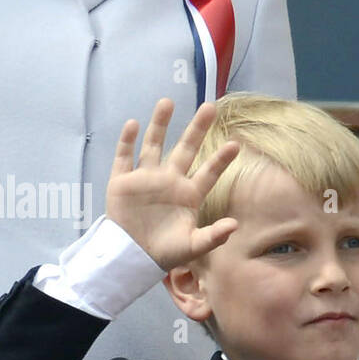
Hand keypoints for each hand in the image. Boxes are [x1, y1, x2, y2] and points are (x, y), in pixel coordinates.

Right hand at [105, 98, 240, 270]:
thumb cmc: (165, 253)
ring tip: (168, 102)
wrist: (132, 257)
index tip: (236, 144)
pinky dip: (127, 141)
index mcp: (188, 195)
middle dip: (197, 129)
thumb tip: (235, 225)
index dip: (221, 160)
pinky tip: (133, 124)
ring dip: (160, 124)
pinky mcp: (123, 182)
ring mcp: (146, 179)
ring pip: (154, 145)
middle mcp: (169, 181)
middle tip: (210, 107)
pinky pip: (124, 157)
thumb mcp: (192, 247)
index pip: (209, 172)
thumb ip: (213, 236)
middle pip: (185, 149)